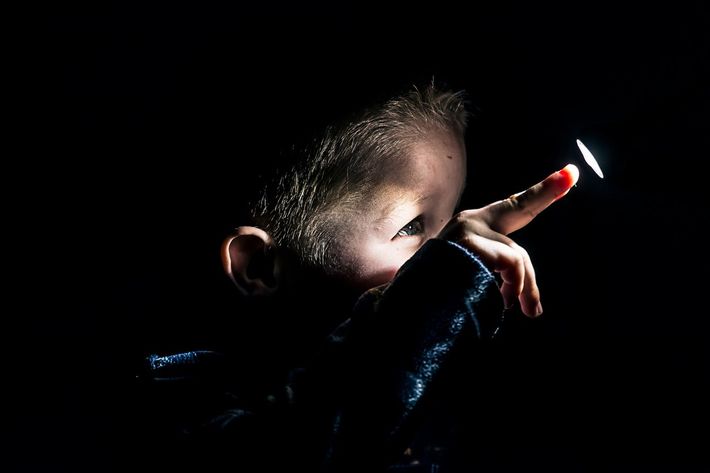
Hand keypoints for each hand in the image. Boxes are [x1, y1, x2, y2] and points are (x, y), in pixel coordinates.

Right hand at [437, 164, 578, 316]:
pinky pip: (511, 264)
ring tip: (524, 310)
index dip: (540, 193)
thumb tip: (535, 307)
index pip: (511, 207)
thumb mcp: (476, 285)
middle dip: (545, 190)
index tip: (568, 173)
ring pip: (517, 255)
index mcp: (470, 228)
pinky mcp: (469, 241)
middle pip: (520, 209)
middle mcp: (469, 221)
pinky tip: (505, 303)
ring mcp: (467, 229)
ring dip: (525, 288)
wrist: (409, 308)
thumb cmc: (440, 298)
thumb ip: (502, 282)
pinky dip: (515, 287)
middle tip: (570, 173)